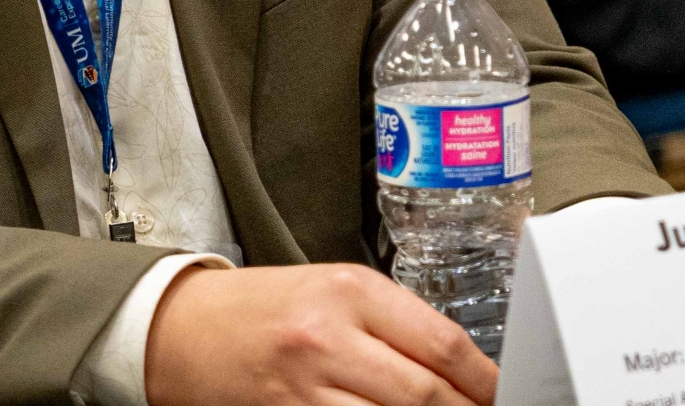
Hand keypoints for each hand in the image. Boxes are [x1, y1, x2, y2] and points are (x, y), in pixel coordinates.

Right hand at [142, 263, 495, 405]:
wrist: (181, 329)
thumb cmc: (263, 308)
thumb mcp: (331, 290)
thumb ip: (394, 322)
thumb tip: (462, 369)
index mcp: (348, 291)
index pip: (443, 345)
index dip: (487, 382)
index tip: (503, 395)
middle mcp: (328, 337)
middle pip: (427, 395)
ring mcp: (305, 386)